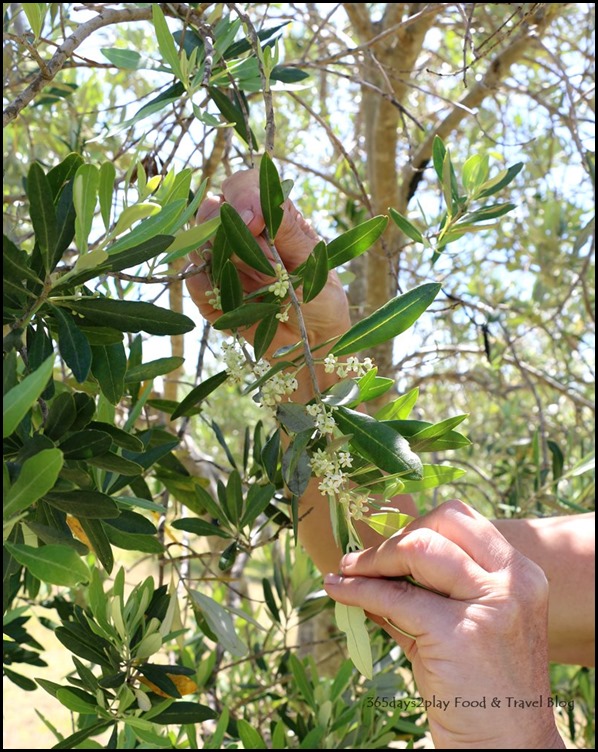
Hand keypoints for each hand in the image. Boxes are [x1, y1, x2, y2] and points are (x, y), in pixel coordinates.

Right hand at [186, 170, 350, 395]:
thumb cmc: (321, 298)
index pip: (242, 186)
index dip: (242, 196)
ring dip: (220, 260)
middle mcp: (240, 236)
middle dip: (228, 230)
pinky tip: (230, 299)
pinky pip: (193, 281)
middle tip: (259, 261)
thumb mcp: (315, 263)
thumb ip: (287, 231)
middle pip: (210, 210)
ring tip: (254, 285)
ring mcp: (222, 264)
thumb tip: (252, 210)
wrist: (314, 345)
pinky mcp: (210, 294)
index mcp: (269, 219)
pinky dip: (205, 285)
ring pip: (197, 243)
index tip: (254, 221)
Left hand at [324, 499, 564, 748]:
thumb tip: (370, 564)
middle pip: (441, 521)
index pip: (461, 519)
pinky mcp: (458, 633)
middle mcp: (513, 581)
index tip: (387, 541)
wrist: (506, 747)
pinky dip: (359, 589)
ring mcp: (490, 604)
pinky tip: (339, 588)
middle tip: (366, 557)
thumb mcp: (465, 625)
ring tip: (348, 569)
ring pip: (417, 549)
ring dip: (373, 558)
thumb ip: (426, 591)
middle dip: (396, 536)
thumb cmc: (482, 687)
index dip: (417, 523)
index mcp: (521, 573)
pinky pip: (394, 596)